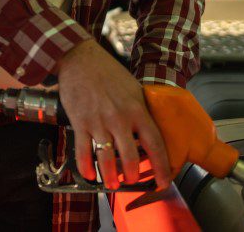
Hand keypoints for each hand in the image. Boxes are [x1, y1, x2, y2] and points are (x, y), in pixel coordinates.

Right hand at [56, 39, 171, 189]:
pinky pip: (83, 151)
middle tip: (132, 182)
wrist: (81, 59)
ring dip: (109, 176)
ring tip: (112, 184)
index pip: (155, 144)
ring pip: (106, 158)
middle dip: (132, 176)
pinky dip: (85, 166)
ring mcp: (98, 121)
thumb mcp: (134, 90)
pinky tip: (89, 174)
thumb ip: (141, 112)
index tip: (163, 181)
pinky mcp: (80, 121)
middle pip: (129, 157)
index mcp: (137, 110)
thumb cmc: (108, 73)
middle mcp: (119, 119)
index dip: (161, 167)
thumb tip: (148, 134)